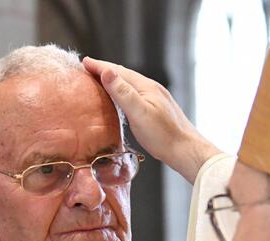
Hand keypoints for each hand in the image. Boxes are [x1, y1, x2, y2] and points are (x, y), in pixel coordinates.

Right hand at [82, 56, 221, 182]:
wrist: (185, 149)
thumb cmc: (162, 135)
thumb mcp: (139, 113)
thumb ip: (122, 92)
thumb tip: (107, 71)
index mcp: (145, 87)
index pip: (118, 71)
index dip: (100, 66)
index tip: (84, 61)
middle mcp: (151, 88)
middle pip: (124, 74)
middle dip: (104, 69)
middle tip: (88, 67)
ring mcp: (155, 97)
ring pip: (129, 83)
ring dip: (113, 79)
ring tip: (99, 79)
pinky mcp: (156, 107)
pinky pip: (134, 93)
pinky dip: (121, 90)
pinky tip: (119, 97)